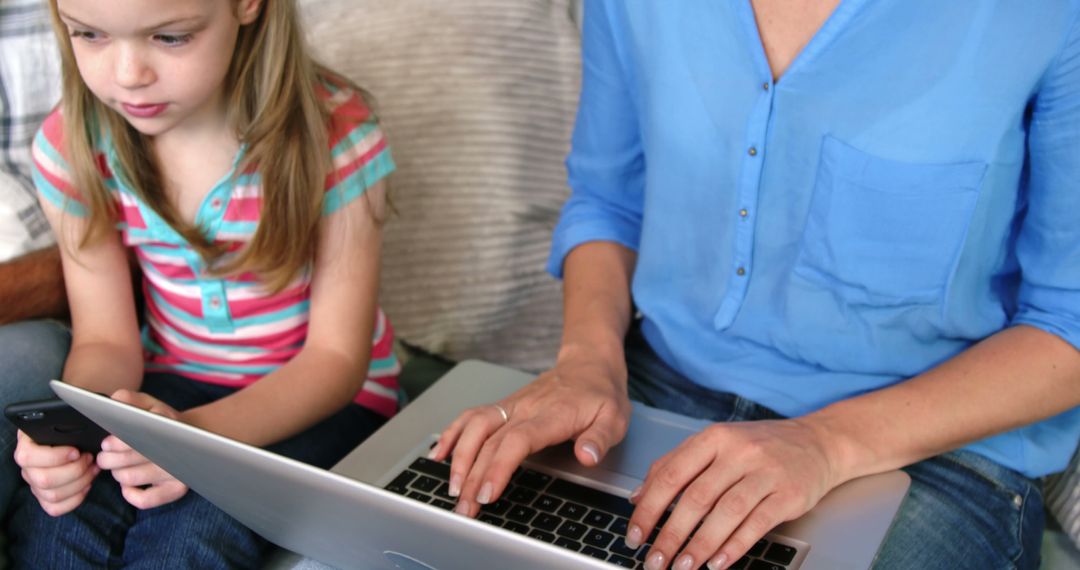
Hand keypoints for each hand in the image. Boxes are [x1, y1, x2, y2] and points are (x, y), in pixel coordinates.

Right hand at [14, 430, 99, 515]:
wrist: (68, 439)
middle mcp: (27, 468)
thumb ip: (67, 423)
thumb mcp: (65, 420)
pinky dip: (75, 499)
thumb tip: (82, 422)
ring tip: (93, 469)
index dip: (55, 456)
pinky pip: (55, 508)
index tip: (76, 451)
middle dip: (75, 470)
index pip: (28, 457)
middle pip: (44, 480)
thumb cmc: (68, 428)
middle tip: (90, 459)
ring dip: (80, 482)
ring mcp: (34, 485)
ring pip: (52, 495)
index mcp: (26, 446)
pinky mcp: (44, 498)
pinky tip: (87, 484)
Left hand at [95, 390, 187, 508]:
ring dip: (117, 473)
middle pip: (129, 461)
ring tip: (118, 465)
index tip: (107, 443)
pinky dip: (130, 494)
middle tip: (106, 455)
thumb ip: (130, 399)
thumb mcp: (149, 404)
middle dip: (109, 460)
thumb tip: (115, 400)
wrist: (192, 436)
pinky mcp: (177, 489)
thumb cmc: (163, 421)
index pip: (138, 440)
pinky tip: (128, 485)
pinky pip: (146, 500)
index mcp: (169, 426)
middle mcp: (176, 451)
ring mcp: (178, 472)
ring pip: (131, 479)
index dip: (117, 444)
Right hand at [430, 349, 632, 516]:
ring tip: (452, 488)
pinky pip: (471, 416)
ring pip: (474, 427)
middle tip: (465, 509)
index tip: (487, 493)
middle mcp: (525, 408)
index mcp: (552, 414)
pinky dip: (452, 434)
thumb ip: (600, 439)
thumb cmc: (601, 394)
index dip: (499, 467)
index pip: (518, 441)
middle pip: (490, 441)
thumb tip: (587, 457)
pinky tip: (439, 454)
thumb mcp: (615, 418)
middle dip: (472, 476)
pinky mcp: (503, 407)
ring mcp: (511, 406)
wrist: (588, 364)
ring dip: (459, 457)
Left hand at [629, 419, 840, 569]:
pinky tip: (717, 563)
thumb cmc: (759, 446)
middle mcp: (739, 452)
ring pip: (726, 513)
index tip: (636, 534)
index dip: (649, 508)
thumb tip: (638, 497)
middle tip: (655, 560)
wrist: (817, 442)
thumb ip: (675, 465)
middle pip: (696, 498)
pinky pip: (757, 524)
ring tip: (683, 566)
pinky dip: (734, 546)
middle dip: (671, 535)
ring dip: (700, 545)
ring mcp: (766, 472)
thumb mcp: (715, 444)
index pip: (672, 474)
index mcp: (714, 438)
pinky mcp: (789, 494)